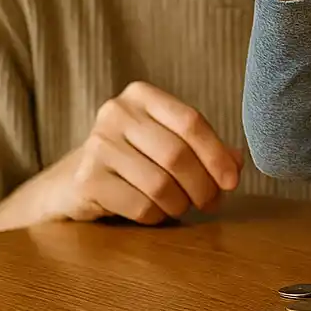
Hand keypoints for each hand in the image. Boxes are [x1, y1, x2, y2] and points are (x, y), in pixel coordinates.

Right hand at [36, 82, 242, 225]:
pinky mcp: (86, 179)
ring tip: (182, 207)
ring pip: (160, 184)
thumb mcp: (169, 143)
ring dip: (181, 204)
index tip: (232, 181)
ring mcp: (97, 145)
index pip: (191, 122)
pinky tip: (155, 213)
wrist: (73, 181)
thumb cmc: (135, 159)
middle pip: (177, 154)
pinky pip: (140, 205)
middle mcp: (116, 113)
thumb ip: (207, 148)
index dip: (217, 154)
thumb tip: (237, 163)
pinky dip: (156, 216)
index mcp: (142, 95)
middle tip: (211, 202)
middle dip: (203, 185)